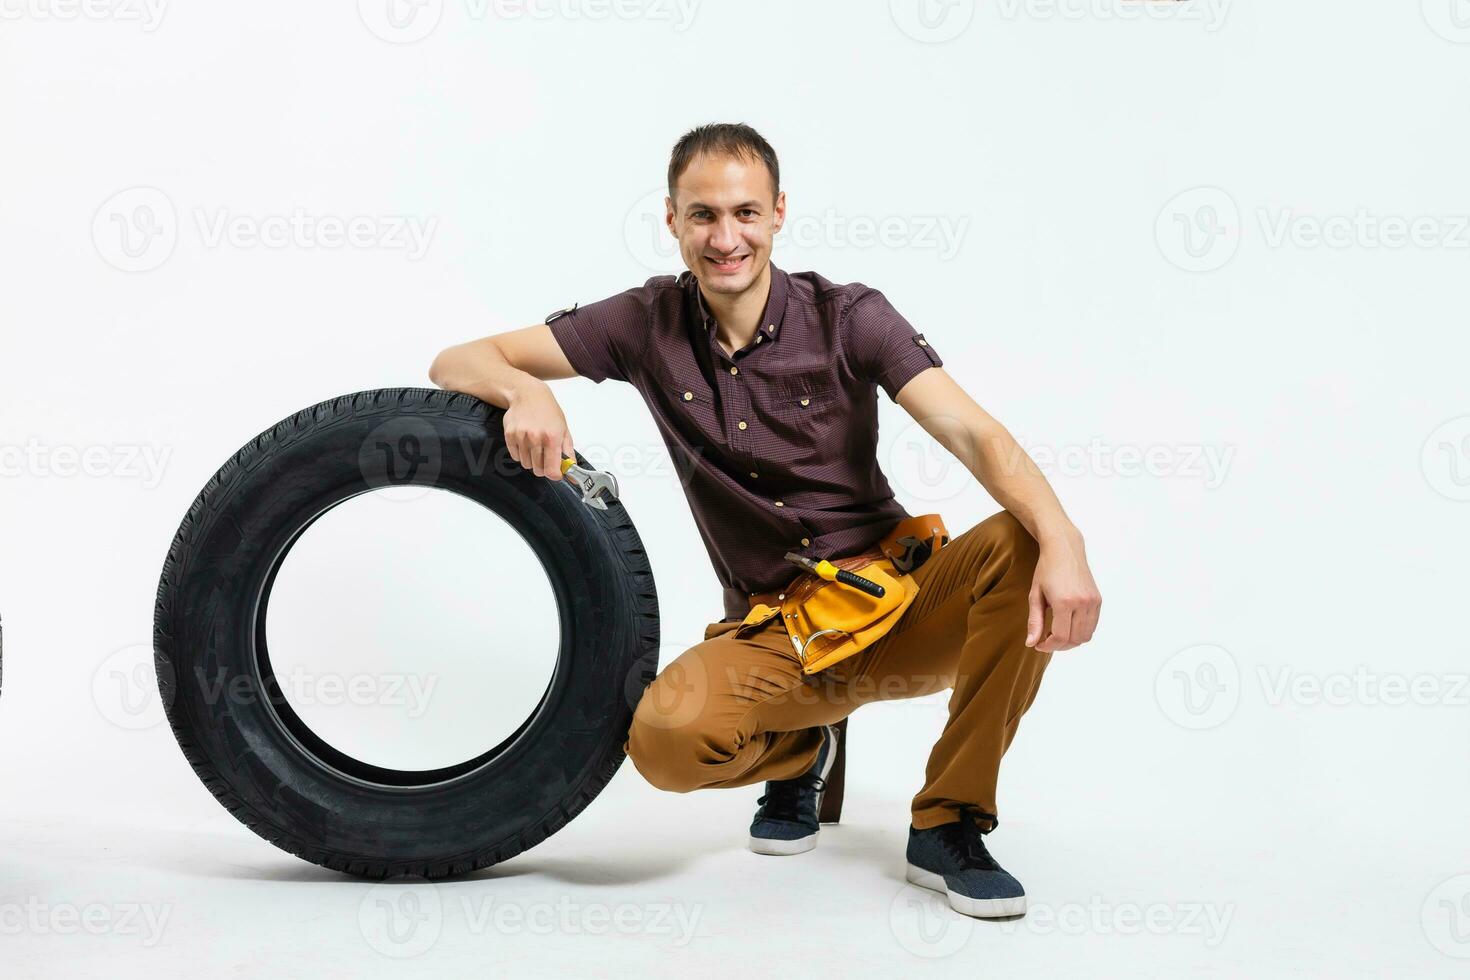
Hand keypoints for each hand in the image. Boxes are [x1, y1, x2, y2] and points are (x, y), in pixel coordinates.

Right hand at [503, 380, 574, 479]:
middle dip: (543, 467)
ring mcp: (521, 437)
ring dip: (531, 460)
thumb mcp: (563, 430)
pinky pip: (515, 456)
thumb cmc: (548, 412)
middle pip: (538, 469)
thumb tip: (572, 472)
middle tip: (545, 457)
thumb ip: (568, 452)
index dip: (555, 475)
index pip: (552, 470)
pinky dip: (521, 454)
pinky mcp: (509, 435)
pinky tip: (526, 442)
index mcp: (552, 438)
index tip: (556, 473)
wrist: (528, 395)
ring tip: (535, 446)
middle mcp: (536, 438)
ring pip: (526, 464)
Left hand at [1025, 532, 1100, 652]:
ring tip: (1057, 633)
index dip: (1048, 646)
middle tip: (1046, 640)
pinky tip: (1068, 625)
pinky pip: (1092, 625)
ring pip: (1085, 636)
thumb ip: (1034, 621)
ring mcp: (1093, 602)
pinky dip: (1081, 631)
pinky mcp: (1098, 600)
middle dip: (1059, 646)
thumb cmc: (1046, 570)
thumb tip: (1031, 644)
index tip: (1038, 644)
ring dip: (1071, 641)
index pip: (1060, 637)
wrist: (1064, 549)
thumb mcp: (1035, 595)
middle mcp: (1082, 603)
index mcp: (1064, 602)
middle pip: (1074, 639)